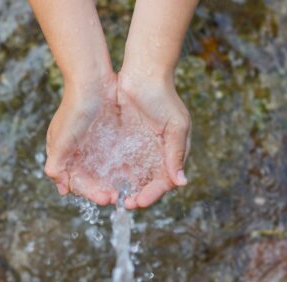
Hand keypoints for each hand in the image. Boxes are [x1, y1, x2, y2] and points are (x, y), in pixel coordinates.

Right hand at [43, 73, 118, 205]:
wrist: (92, 79)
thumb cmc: (74, 108)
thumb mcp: (61, 139)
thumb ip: (57, 164)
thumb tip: (60, 188)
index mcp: (62, 154)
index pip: (76, 182)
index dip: (90, 193)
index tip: (106, 198)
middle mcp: (76, 151)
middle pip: (90, 180)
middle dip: (103, 190)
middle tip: (120, 198)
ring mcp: (91, 143)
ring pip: (102, 171)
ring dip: (113, 182)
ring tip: (128, 190)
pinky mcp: (106, 135)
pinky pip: (113, 157)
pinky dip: (120, 168)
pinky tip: (131, 174)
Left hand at [117, 71, 190, 208]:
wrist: (143, 72)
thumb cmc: (163, 97)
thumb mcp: (175, 125)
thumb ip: (176, 153)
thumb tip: (181, 182)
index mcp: (173, 152)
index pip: (164, 182)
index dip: (152, 194)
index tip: (138, 202)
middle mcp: (158, 154)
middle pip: (148, 183)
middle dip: (137, 195)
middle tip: (124, 204)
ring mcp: (141, 148)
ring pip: (134, 176)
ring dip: (125, 188)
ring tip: (113, 197)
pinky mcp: (125, 141)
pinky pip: (120, 163)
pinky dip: (115, 174)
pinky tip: (106, 181)